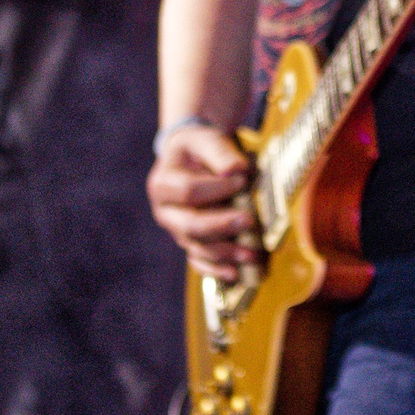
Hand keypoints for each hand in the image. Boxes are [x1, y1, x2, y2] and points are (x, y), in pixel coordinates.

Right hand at [148, 125, 261, 281]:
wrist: (191, 160)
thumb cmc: (199, 149)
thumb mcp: (206, 140)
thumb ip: (219, 152)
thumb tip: (236, 170)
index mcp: (163, 184)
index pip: (189, 191)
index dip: (216, 188)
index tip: (242, 180)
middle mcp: (165, 212)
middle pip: (190, 225)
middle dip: (221, 226)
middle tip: (249, 221)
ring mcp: (176, 231)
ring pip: (197, 247)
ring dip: (225, 252)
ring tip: (252, 253)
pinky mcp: (189, 243)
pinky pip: (198, 262)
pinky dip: (215, 270)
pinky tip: (235, 274)